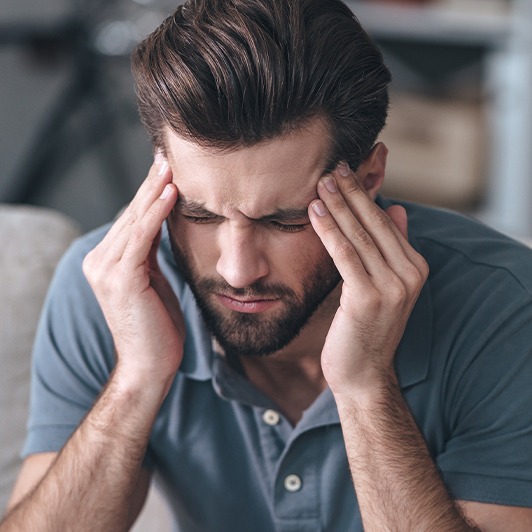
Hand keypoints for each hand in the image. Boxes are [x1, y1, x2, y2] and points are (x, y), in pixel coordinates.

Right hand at [83, 154, 183, 392]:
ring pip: (135, 221)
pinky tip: (170, 192)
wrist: (149, 366)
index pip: (132, 220)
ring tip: (171, 164)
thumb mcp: (153, 281)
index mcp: (106, 262)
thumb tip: (163, 224)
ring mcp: (106, 269)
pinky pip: (141, 238)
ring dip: (154, 190)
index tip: (165, 167)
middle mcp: (99, 261)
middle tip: (167, 154)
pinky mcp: (120, 279)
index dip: (149, 193)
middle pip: (132, 214)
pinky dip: (156, 213)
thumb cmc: (157, 326)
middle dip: (151, 183)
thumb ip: (151, 253)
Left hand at [308, 163, 428, 397]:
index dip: (364, 194)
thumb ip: (392, 248)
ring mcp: (392, 286)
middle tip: (332, 165)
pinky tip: (314, 212)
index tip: (346, 170)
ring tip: (321, 180)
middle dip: (351, 192)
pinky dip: (329, 230)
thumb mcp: (384, 285)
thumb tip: (397, 209)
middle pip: (374, 223)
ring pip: (359, 235)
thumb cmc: (367, 328)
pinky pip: (345, 255)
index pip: (386, 221)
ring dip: (338, 205)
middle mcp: (408, 274)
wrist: (363, 373)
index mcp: (414, 267)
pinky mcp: (368, 297)